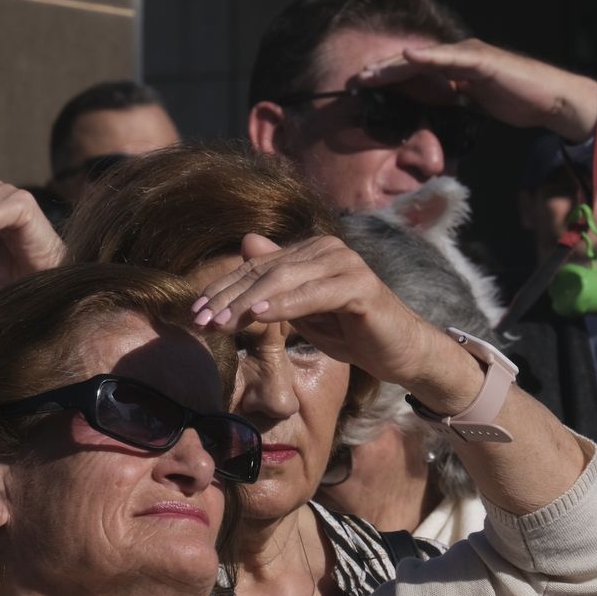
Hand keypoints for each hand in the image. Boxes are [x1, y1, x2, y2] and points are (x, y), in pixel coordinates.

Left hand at [190, 233, 447, 386]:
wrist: (401, 352)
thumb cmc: (351, 332)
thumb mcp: (304, 310)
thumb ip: (276, 283)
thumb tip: (246, 243)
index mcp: (311, 251)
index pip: (256, 267)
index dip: (224, 289)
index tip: (195, 313)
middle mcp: (327, 249)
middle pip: (266, 271)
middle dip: (229, 296)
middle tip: (201, 320)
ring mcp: (346, 264)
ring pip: (286, 280)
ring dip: (248, 302)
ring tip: (221, 322)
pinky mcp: (361, 287)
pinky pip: (315, 295)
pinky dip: (285, 306)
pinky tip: (258, 317)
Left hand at [356, 39, 596, 142]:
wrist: (550, 100)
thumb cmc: (516, 101)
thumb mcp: (473, 105)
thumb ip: (452, 103)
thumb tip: (429, 117)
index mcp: (454, 69)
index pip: (413, 73)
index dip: (387, 79)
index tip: (361, 89)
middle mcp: (458, 57)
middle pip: (411, 62)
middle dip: (382, 70)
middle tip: (353, 80)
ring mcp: (469, 56)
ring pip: (425, 57)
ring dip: (395, 63)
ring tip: (370, 70)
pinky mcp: (482, 61)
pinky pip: (451, 58)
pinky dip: (429, 57)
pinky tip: (409, 57)